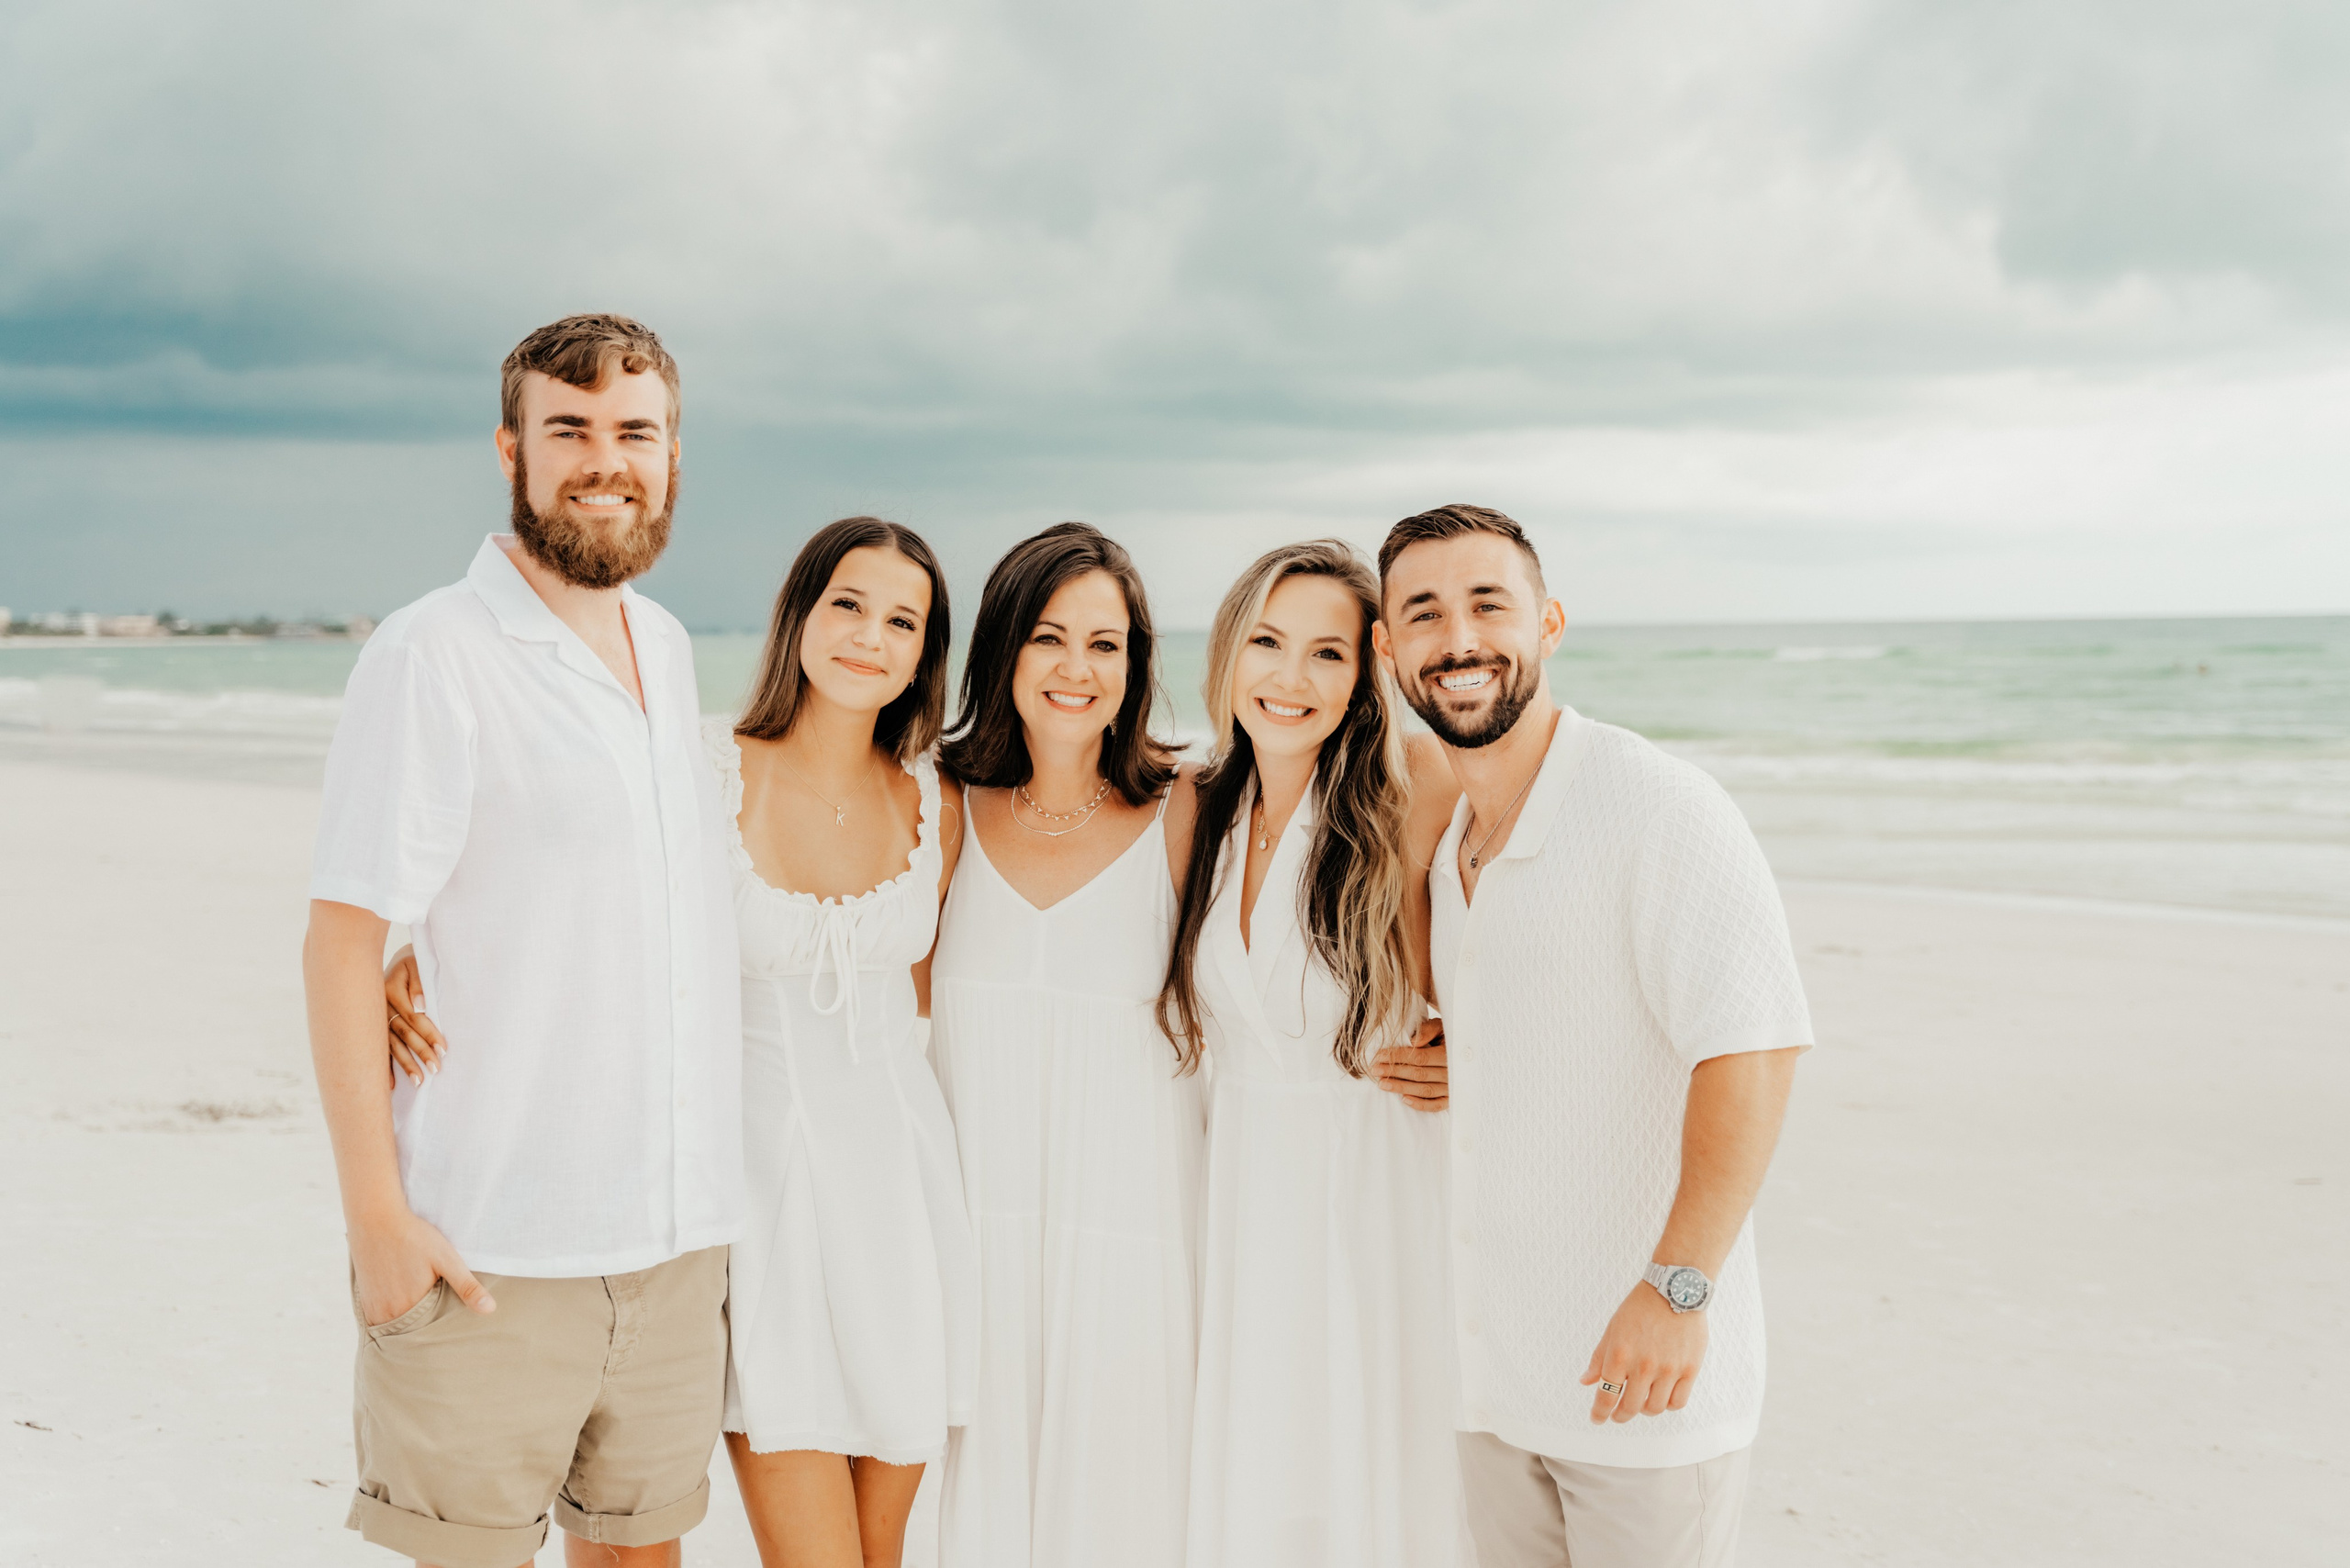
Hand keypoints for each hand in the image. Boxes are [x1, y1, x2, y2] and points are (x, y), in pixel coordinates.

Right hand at [349, 1206, 495, 1327]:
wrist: (375, 1219)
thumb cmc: (413, 1237)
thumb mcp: (446, 1259)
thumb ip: (467, 1286)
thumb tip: (490, 1310)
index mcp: (410, 1308)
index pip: (432, 1331)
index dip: (443, 1325)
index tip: (449, 1317)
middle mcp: (388, 1314)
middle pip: (412, 1331)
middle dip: (425, 1327)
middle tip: (433, 1309)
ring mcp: (373, 1309)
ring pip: (395, 1326)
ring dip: (407, 1322)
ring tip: (418, 1307)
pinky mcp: (364, 1300)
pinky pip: (378, 1320)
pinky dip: (390, 1316)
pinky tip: (400, 1302)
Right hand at [384, 946, 443, 1083]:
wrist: (394, 960)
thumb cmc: (412, 962)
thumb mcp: (417, 965)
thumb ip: (419, 983)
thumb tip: (420, 1006)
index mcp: (390, 989)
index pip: (413, 1017)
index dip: (428, 1033)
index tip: (443, 1049)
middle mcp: (379, 1006)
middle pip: (403, 1033)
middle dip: (419, 1052)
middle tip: (435, 1069)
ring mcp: (374, 1018)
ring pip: (391, 1044)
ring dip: (404, 1064)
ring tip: (419, 1081)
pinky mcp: (373, 1026)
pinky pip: (378, 1048)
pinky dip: (384, 1067)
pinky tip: (390, 1085)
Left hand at [1372, 1018, 1447, 1111]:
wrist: (1470, 1053)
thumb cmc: (1449, 1037)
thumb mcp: (1441, 1027)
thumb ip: (1428, 1030)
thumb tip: (1413, 1041)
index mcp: (1449, 1053)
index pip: (1419, 1057)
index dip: (1398, 1056)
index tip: (1379, 1056)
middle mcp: (1452, 1072)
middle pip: (1419, 1074)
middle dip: (1394, 1072)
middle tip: (1375, 1070)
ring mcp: (1452, 1087)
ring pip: (1424, 1090)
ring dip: (1401, 1088)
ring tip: (1382, 1084)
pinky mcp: (1451, 1099)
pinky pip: (1436, 1105)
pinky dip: (1420, 1104)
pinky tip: (1404, 1099)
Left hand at [1580, 1280, 1706, 1422]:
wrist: (1674, 1290)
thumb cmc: (1640, 1308)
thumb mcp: (1613, 1329)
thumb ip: (1599, 1358)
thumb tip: (1586, 1381)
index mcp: (1620, 1356)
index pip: (1606, 1396)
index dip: (1599, 1413)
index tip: (1597, 1418)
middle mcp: (1643, 1366)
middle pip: (1630, 1408)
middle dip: (1620, 1415)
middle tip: (1618, 1415)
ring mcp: (1668, 1370)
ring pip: (1654, 1408)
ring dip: (1644, 1410)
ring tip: (1640, 1402)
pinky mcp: (1689, 1369)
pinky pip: (1677, 1402)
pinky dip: (1667, 1404)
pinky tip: (1661, 1396)